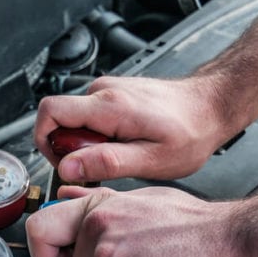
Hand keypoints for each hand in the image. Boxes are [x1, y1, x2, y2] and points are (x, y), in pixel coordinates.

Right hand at [34, 76, 232, 182]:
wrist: (213, 106)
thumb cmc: (191, 132)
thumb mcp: (151, 160)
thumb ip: (106, 163)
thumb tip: (69, 167)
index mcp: (108, 106)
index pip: (50, 112)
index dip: (44, 140)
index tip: (61, 162)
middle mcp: (104, 91)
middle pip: (61, 119)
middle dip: (71, 148)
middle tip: (101, 166)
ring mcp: (108, 89)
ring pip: (76, 120)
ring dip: (87, 143)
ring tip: (120, 155)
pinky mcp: (114, 93)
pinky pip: (90, 116)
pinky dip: (99, 134)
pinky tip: (126, 144)